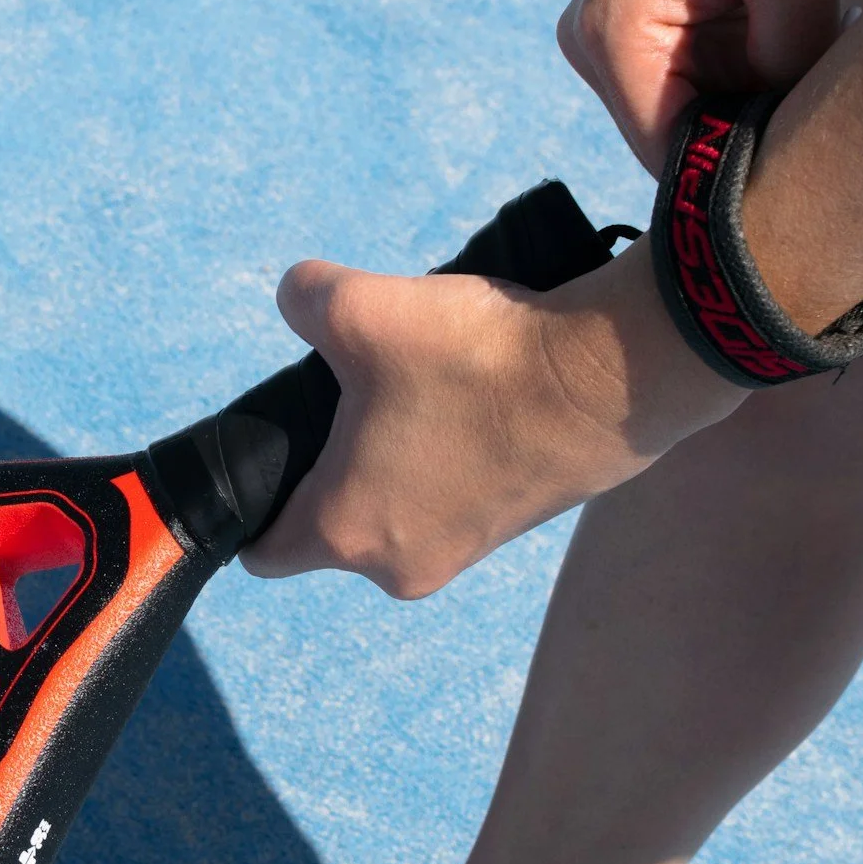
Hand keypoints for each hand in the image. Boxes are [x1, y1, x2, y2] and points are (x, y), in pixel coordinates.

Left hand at [240, 240, 744, 595]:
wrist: (611, 376)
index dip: (251, 506)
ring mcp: (463, 553)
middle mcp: (399, 565)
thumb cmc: (473, 358)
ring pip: (396, 506)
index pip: (264, 553)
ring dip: (395, 456)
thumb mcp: (361, 307)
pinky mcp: (515, 528)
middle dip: (332, 463)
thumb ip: (302, 300)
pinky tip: (468, 398)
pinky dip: (448, 457)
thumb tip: (297, 298)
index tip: (268, 454)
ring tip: (418, 386)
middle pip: (333, 522)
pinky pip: (452, 497)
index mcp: (344, 533)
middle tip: (352, 392)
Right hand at [559, 0, 854, 172]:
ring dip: (750, 103)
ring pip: (691, 114)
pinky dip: (745, 76)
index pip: (666, 153)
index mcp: (612, 32)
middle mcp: (593, 43)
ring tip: (808, 56)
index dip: (733, 173)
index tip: (803, 162)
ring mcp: (610, 35)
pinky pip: (695, 82)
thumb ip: (788, 61)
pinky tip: (788, 39)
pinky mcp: (638, 24)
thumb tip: (788, 140)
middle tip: (821, 101)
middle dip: (746, 133)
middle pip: (676, 139)